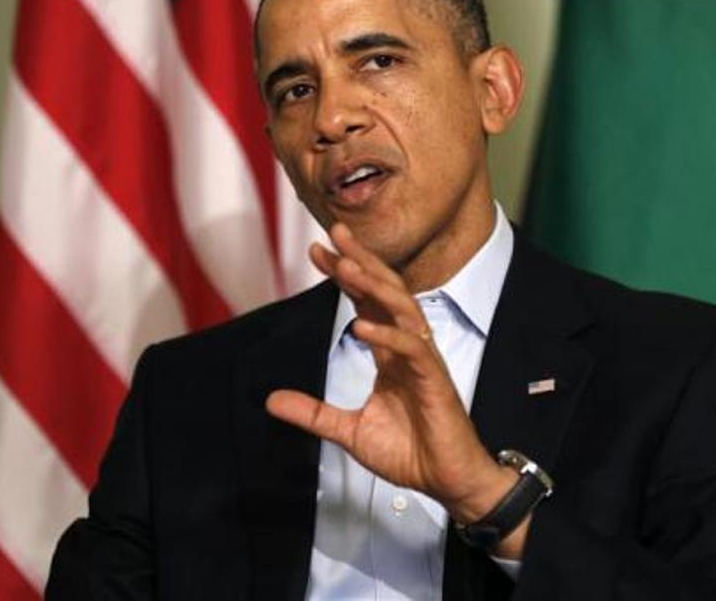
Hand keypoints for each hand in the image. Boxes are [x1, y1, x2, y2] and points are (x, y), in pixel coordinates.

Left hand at [265, 223, 524, 554]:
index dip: (345, 276)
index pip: (366, 303)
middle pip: (385, 292)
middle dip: (361, 261)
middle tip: (335, 234)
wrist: (445, 481)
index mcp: (390, 353)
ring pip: (402, 309)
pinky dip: (388, 335)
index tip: (318, 252)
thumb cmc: (409, 452)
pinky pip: (412, 348)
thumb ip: (313, 413)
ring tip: (347, 265)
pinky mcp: (435, 380)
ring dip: (375, 286)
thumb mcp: (349, 431)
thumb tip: (270, 401)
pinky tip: (363, 326)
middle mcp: (407, 348)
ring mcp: (423, 361)